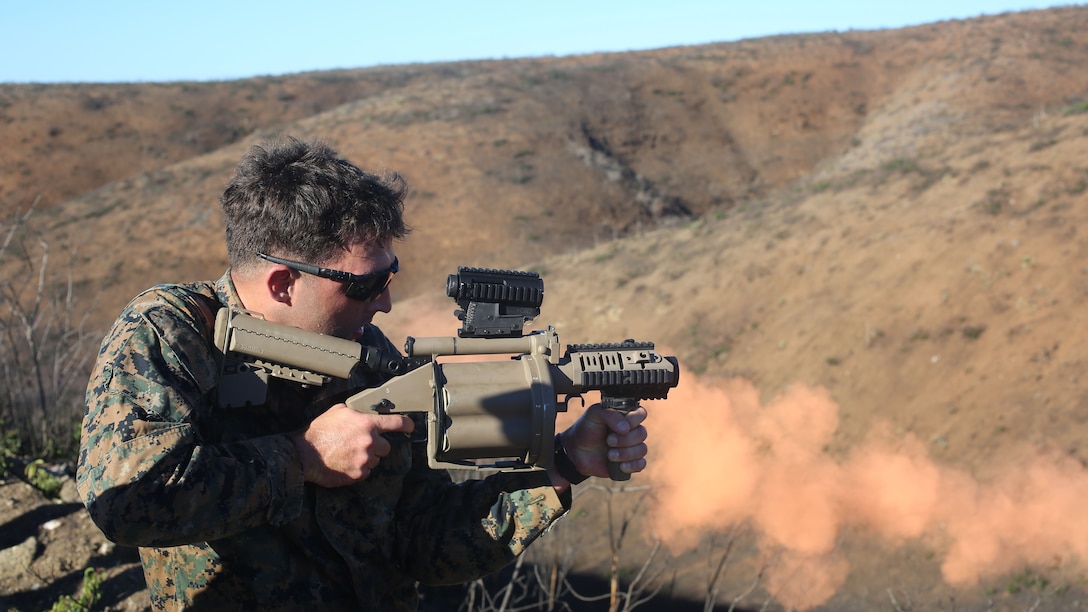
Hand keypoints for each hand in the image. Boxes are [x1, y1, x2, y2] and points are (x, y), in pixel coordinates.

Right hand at [289, 403, 413, 486]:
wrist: (304, 454)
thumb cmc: (319, 431)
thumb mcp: (338, 411)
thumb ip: (357, 412)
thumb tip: (365, 412)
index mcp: (367, 424)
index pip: (397, 423)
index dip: (407, 425)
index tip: (411, 427)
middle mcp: (370, 442)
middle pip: (387, 447)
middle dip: (377, 446)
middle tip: (362, 444)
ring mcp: (365, 460)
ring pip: (376, 460)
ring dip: (368, 458)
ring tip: (350, 454)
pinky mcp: (358, 475)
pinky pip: (366, 472)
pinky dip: (359, 469)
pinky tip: (346, 463)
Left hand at [558, 403, 647, 480]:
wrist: (576, 451)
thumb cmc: (586, 429)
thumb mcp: (594, 414)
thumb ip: (610, 414)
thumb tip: (626, 428)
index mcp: (624, 416)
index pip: (641, 414)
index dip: (633, 420)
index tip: (620, 427)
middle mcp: (630, 430)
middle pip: (642, 433)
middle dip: (625, 440)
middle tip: (609, 441)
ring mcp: (630, 446)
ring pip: (642, 449)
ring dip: (626, 453)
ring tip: (610, 455)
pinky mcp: (629, 462)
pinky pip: (641, 464)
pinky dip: (632, 465)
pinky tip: (621, 466)